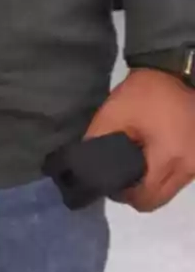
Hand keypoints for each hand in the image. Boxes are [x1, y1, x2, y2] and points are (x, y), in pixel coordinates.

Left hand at [84, 68, 194, 211]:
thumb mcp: (113, 114)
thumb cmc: (145, 94)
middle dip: (138, 193)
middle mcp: (190, 167)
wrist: (175, 72)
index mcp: (170, 158)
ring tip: (136, 162)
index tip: (111, 182)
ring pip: (171, 189)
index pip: (145, 198)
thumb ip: (98, 141)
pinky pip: (181, 176)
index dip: (125, 195)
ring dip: (153, 183)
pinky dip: (165, 172)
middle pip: (159, 199)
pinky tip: (152, 155)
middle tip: (121, 175)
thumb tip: (88, 166)